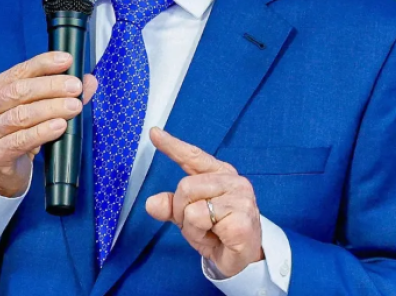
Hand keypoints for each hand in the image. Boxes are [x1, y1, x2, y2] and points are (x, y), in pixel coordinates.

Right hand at [0, 52, 96, 196]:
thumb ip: (59, 94)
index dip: (44, 64)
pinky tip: (60, 126)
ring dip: (51, 108)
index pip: (19, 71)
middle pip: (19, 91)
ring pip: (21, 115)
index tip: (67, 60)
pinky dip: (42, 131)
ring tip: (74, 107)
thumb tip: (88, 81)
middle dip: (51, 86)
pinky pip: (20, 140)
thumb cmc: (16, 135)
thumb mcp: (35, 111)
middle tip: (75, 87)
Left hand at [146, 127, 262, 277]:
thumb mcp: (188, 217)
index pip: (194, 156)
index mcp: (220, 174)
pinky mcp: (242, 218)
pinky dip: (200, 234)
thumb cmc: (217, 233)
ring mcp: (241, 199)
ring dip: (191, 225)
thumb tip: (152, 203)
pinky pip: (200, 219)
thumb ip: (171, 206)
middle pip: (185, 186)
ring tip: (209, 231)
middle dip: (182, 210)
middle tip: (198, 225)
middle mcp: (233, 181)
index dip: (172, 145)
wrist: (243, 261)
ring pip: (191, 205)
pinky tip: (218, 237)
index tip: (153, 133)